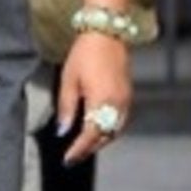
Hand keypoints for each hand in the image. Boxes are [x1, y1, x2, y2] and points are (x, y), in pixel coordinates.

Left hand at [57, 32, 130, 165]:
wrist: (106, 32)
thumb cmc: (84, 53)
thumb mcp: (69, 78)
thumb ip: (66, 107)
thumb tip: (62, 131)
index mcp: (102, 102)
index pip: (90, 135)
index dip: (79, 149)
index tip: (67, 159)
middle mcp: (117, 105)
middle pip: (105, 136)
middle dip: (89, 148)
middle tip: (74, 156)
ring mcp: (126, 101)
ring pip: (114, 131)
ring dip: (100, 140)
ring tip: (84, 145)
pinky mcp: (129, 95)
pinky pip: (120, 121)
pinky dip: (108, 129)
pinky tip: (98, 128)